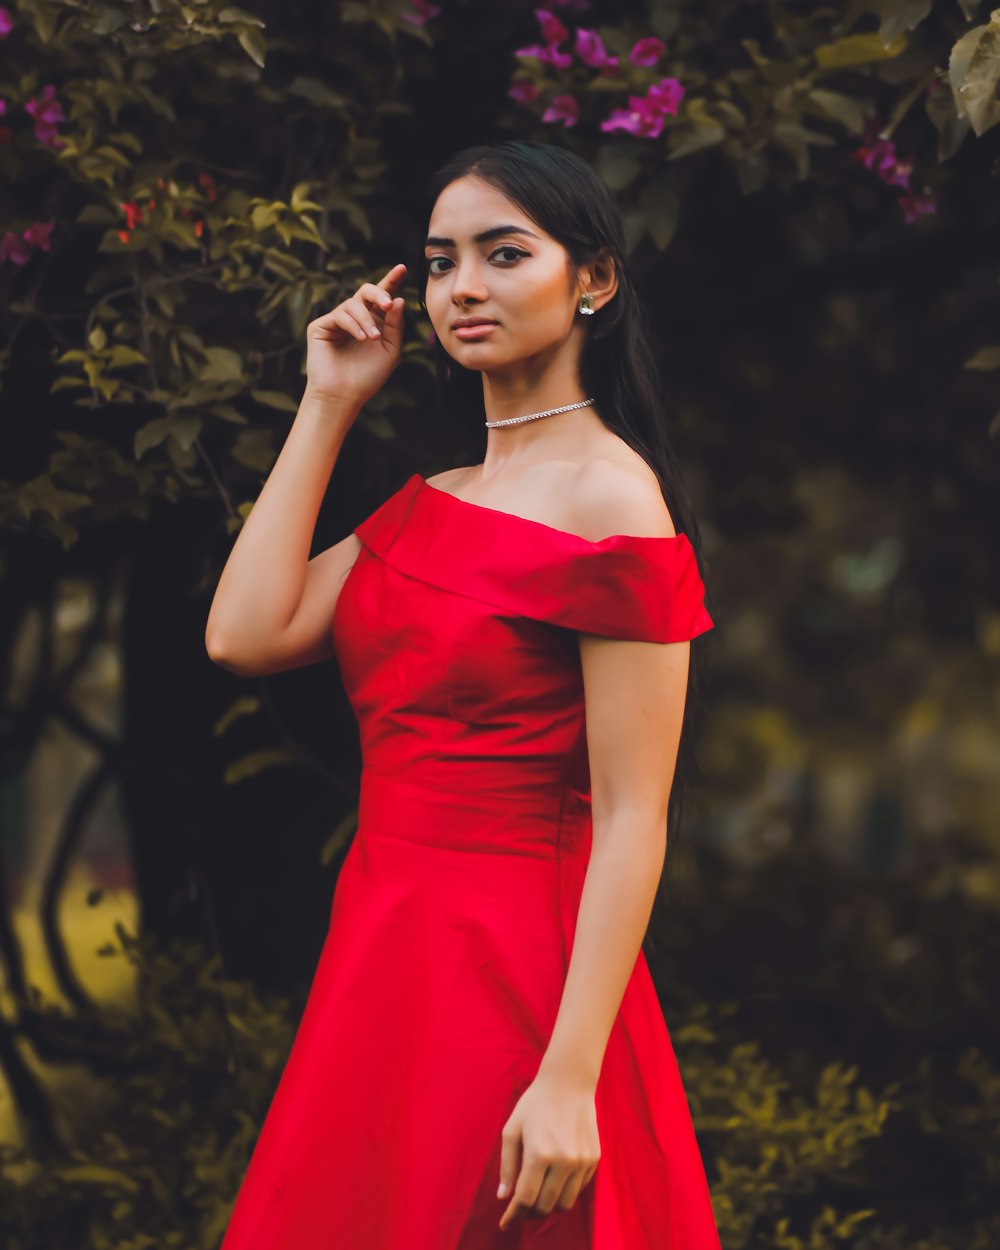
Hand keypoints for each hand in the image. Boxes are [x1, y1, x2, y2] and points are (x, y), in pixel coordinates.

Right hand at [304, 262, 406, 408]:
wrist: (344, 395)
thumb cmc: (368, 377)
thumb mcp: (390, 350)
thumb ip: (395, 325)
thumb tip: (398, 299)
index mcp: (374, 322)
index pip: (382, 297)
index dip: (391, 281)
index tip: (402, 268)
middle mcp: (355, 318)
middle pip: (366, 292)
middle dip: (379, 293)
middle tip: (387, 303)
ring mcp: (337, 321)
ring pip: (353, 304)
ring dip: (366, 320)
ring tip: (372, 339)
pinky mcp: (321, 326)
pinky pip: (339, 315)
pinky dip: (353, 325)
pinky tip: (361, 339)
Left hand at [496, 1068, 600, 1231]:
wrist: (569, 1082)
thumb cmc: (535, 1103)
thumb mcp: (512, 1129)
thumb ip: (507, 1165)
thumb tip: (504, 1196)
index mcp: (539, 1154)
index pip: (525, 1198)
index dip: (513, 1215)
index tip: (505, 1224)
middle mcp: (563, 1161)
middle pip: (545, 1205)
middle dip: (529, 1211)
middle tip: (520, 1206)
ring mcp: (581, 1161)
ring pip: (564, 1203)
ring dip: (549, 1204)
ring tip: (538, 1193)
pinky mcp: (594, 1159)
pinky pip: (579, 1189)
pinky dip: (565, 1191)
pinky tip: (556, 1178)